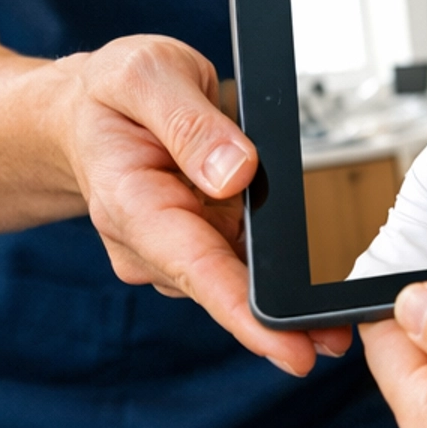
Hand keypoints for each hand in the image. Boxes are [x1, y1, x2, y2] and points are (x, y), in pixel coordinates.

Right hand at [54, 33, 351, 377]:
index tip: (292, 350)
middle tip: (339, 335)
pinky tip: (305, 266)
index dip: (244, 315)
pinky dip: (276, 266)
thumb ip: (190, 124)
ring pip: (238, 278)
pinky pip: (242, 260)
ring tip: (332, 305)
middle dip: (280, 318)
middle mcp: (151, 242)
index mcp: (132, 204)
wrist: (87, 111)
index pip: (193, 268)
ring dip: (284, 293)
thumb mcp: (146, 76)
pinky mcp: (200, 241)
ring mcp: (177, 248)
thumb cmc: (112, 94)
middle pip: (223, 288)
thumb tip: (236, 173)